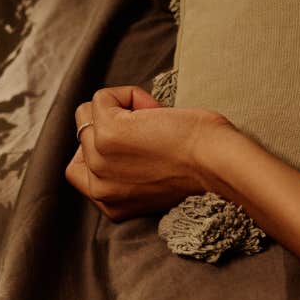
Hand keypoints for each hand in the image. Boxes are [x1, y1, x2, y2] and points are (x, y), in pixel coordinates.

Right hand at [64, 85, 231, 221]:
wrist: (218, 164)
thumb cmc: (202, 166)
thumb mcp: (153, 181)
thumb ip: (127, 170)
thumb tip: (118, 128)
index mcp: (110, 204)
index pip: (82, 169)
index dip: (107, 148)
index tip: (141, 146)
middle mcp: (99, 188)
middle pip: (84, 138)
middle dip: (114, 126)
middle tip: (151, 132)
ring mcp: (99, 160)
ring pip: (87, 115)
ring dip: (120, 109)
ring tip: (154, 120)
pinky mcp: (108, 134)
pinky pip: (101, 98)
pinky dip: (129, 94)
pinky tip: (156, 110)